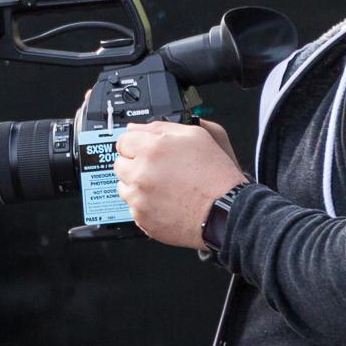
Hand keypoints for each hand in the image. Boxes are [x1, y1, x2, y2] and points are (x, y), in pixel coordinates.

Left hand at [111, 119, 244, 249]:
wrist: (226, 211)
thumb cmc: (216, 175)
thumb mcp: (196, 136)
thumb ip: (161, 127)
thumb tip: (135, 128)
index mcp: (152, 149)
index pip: (123, 141)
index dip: (136, 144)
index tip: (145, 150)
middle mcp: (141, 173)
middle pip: (120, 164)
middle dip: (135, 164)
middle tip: (159, 170)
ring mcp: (139, 198)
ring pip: (124, 187)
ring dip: (137, 185)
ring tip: (164, 187)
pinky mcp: (141, 218)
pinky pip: (132, 207)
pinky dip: (144, 204)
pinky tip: (165, 201)